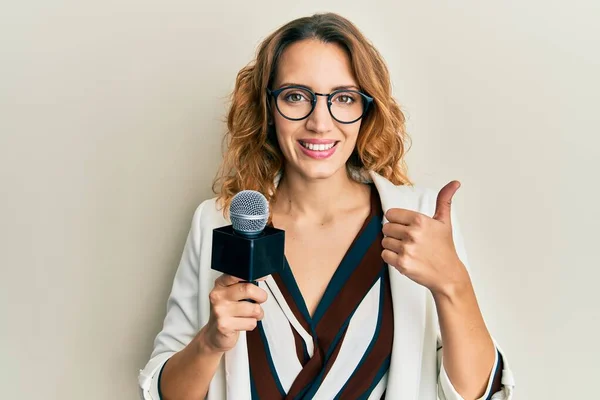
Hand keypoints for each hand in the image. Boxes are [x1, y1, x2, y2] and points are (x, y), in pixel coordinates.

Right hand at [199, 274, 267, 353]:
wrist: (214, 335)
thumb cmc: (227, 312)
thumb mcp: (231, 294)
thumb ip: (243, 284)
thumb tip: (261, 275)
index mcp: (220, 285)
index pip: (236, 274)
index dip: (253, 275)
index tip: (262, 277)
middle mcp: (218, 296)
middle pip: (248, 289)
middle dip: (261, 296)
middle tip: (260, 300)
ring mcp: (220, 311)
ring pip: (253, 308)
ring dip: (258, 313)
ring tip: (251, 315)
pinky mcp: (224, 326)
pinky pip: (251, 323)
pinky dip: (252, 324)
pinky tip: (243, 323)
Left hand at [381, 181, 470, 296]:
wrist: (448, 274)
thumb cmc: (444, 247)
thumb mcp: (444, 222)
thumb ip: (444, 200)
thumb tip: (454, 182)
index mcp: (420, 220)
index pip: (390, 214)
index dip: (396, 221)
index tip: (406, 227)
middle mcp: (412, 233)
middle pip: (386, 228)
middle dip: (394, 234)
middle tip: (408, 240)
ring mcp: (407, 249)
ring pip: (384, 241)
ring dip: (393, 246)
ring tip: (407, 250)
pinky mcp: (402, 264)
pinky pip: (384, 255)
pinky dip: (391, 257)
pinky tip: (404, 258)